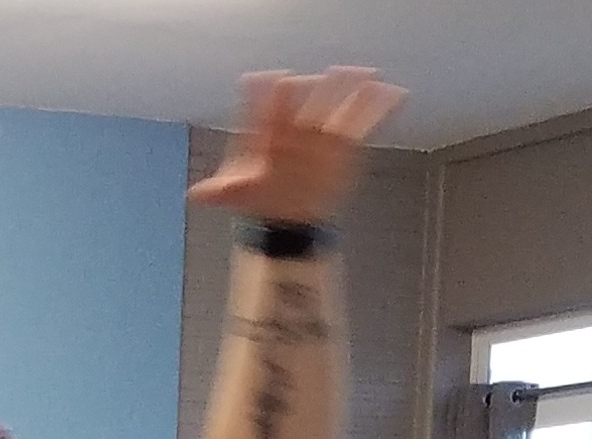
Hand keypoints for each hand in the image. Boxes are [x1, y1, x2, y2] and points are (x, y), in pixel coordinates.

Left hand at [191, 68, 404, 226]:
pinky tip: (396, 93)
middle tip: (325, 75)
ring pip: (337, 103)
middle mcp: (294, 126)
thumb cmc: (257, 197)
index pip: (266, 108)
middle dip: (316, 87)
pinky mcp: (342, 142)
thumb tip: (195, 196)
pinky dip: (381, 108)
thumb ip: (218, 192)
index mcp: (267, 132)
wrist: (284, 212)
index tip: (276, 80)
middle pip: (306, 100)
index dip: (271, 94)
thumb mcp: (235, 194)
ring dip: (352, 88)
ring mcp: (320, 132)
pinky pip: (364, 122)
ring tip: (365, 72)